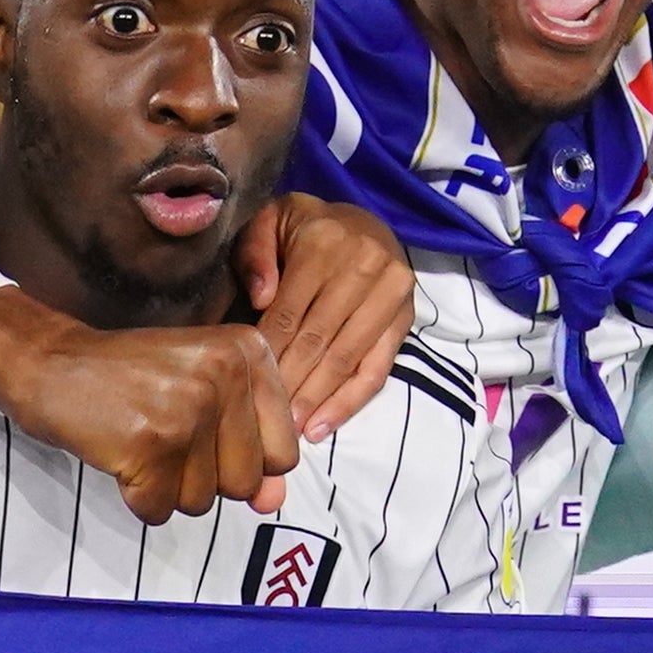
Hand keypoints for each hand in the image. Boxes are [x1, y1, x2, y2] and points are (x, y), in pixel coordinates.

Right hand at [0, 291, 297, 522]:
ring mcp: (188, 409)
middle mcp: (226, 374)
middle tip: (164, 434)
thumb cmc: (129, 378)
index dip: (240, 460)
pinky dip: (136, 497)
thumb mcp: (203, 395)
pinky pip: (158, 510)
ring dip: (166, 487)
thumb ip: (250, 448)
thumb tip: (272, 501)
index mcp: (250, 353)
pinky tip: (121, 454)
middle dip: (202, 478)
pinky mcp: (150, 444)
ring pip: (201, 502)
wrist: (51, 361)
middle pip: (244, 483)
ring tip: (141, 440)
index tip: (202, 432)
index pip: (283, 453)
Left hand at [244, 196, 416, 444]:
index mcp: (324, 242)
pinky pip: (377, 369)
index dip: (267, 355)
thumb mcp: (269, 223)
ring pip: (347, 358)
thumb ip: (255, 254)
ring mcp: (391, 292)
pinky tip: (323, 426)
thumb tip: (261, 298)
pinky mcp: (406, 316)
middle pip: (318, 340)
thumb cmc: (304, 229)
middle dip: (289, 385)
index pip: (288, 312)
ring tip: (290, 431)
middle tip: (264, 420)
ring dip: (317, 400)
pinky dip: (349, 402)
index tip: (247, 387)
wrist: (363, 221)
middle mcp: (363, 265)